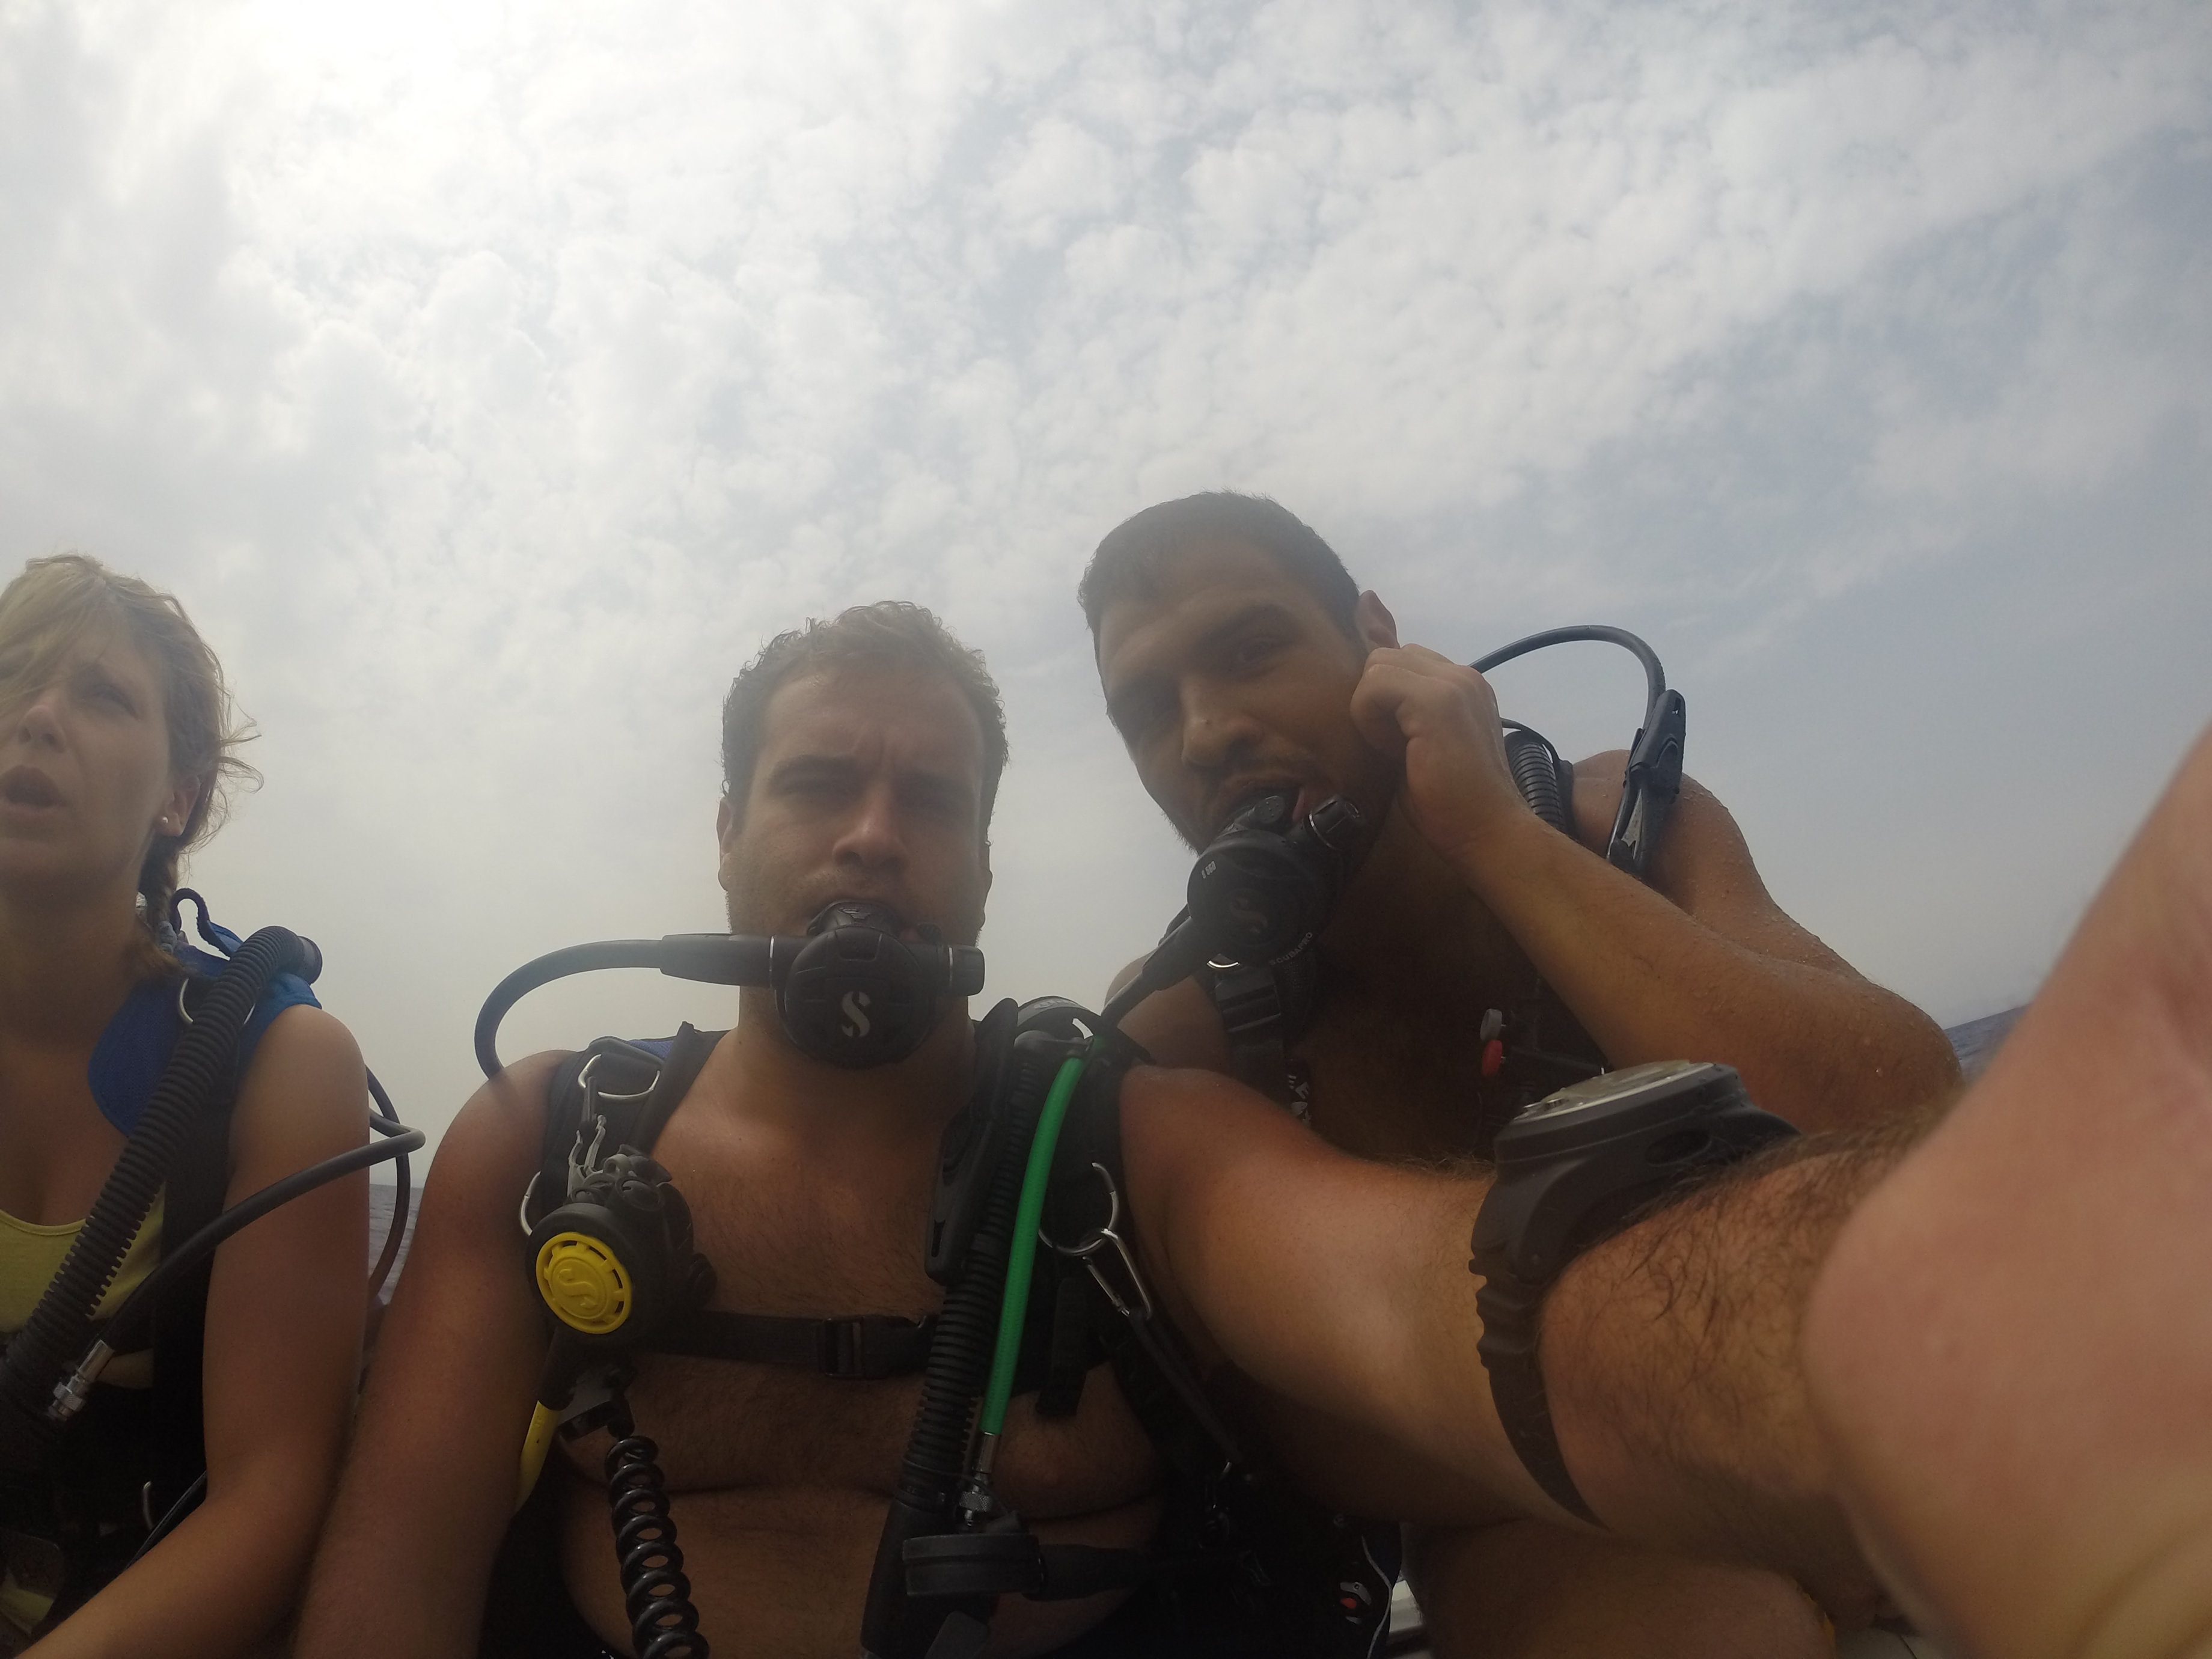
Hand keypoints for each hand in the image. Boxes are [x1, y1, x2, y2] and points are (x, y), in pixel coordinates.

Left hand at [1349, 645, 1529, 870]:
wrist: (1488, 832)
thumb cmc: (1453, 804)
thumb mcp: (1420, 746)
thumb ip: (1402, 714)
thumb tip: (1369, 699)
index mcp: (1463, 686)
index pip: (1404, 660)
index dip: (1387, 698)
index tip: (1400, 741)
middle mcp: (1462, 675)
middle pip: (1387, 656)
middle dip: (1376, 699)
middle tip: (1394, 745)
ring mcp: (1453, 683)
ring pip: (1377, 664)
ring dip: (1372, 709)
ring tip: (1396, 747)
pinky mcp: (1436, 700)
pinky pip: (1373, 684)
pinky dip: (1369, 718)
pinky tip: (1394, 750)